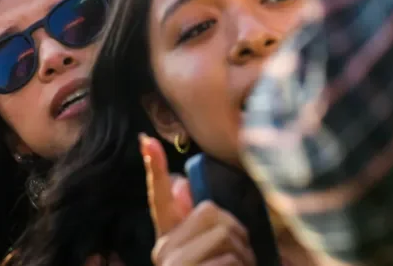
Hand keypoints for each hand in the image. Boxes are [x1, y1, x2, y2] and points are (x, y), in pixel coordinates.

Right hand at [141, 135, 254, 265]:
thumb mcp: (204, 256)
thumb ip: (195, 226)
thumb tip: (184, 185)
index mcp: (168, 241)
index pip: (159, 197)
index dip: (155, 167)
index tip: (147, 140)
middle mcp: (164, 251)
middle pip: (212, 212)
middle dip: (236, 233)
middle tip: (238, 259)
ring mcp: (174, 263)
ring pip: (226, 233)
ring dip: (244, 256)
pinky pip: (228, 260)